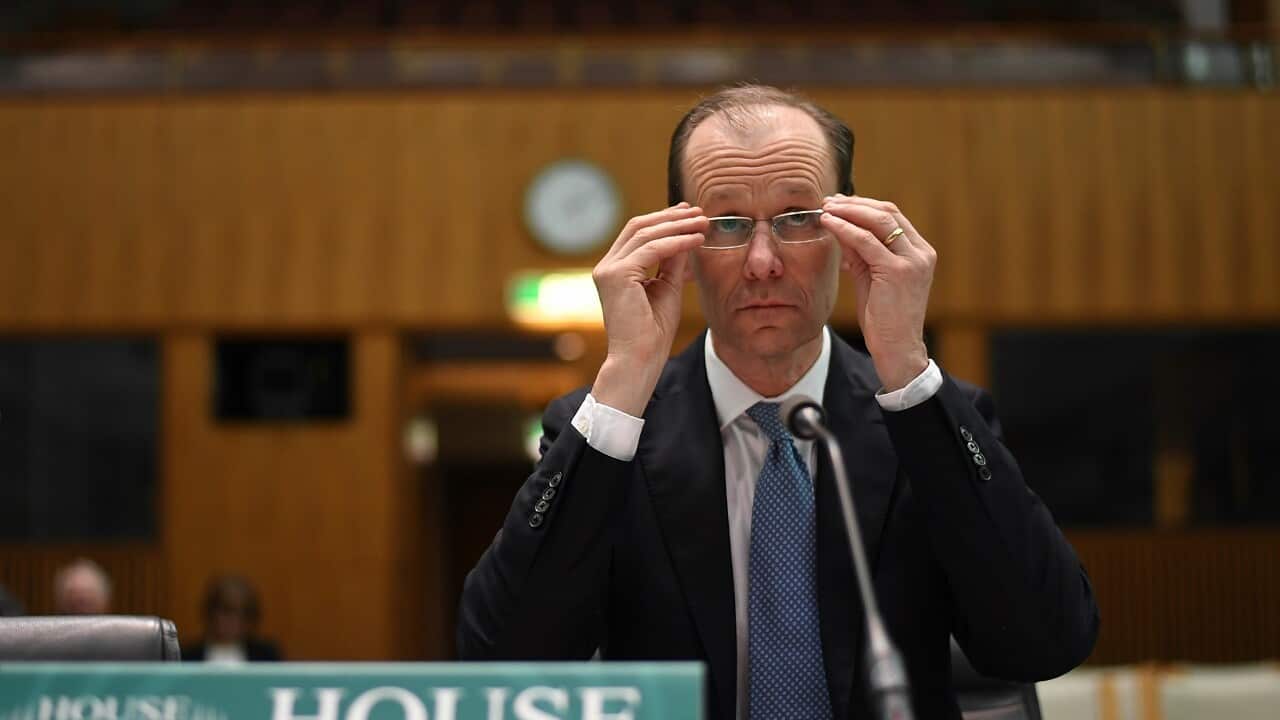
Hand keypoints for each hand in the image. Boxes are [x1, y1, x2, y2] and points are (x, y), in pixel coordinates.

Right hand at [590, 202, 707, 415]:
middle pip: (639, 227)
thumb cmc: (653, 332)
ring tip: (703, 223)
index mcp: (614, 269)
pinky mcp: (616, 276)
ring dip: (677, 226)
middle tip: (698, 212)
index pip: (637, 233)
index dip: (663, 219)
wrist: (640, 359)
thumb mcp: (667, 288)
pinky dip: (676, 242)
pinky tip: (696, 240)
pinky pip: (651, 250)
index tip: (688, 213)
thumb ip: (672, 262)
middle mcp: (606, 266)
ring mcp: (607, 270)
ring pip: (645, 234)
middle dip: (671, 217)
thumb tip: (685, 235)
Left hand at [821, 194, 934, 391]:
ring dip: (849, 211)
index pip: (892, 216)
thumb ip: (861, 255)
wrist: (897, 349)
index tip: (839, 203)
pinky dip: (846, 229)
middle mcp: (921, 253)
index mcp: (919, 252)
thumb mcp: (872, 279)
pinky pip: (867, 242)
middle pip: (887, 213)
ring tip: (825, 209)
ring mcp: (913, 261)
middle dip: (855, 204)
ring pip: (879, 221)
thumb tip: (841, 230)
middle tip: (828, 202)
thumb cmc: (884, 318)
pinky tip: (829, 224)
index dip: (864, 205)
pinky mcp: (898, 272)